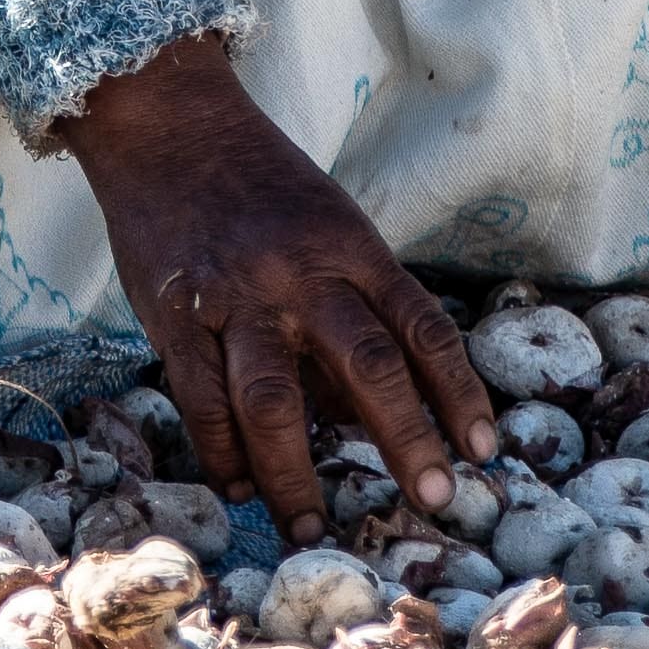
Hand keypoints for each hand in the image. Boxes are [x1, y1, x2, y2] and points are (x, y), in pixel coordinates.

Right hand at [43, 33, 497, 530]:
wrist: (166, 122)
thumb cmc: (261, 187)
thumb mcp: (328, 226)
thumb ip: (354, 309)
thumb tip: (367, 417)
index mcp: (349, 246)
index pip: (422, 327)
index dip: (459, 392)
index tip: (482, 452)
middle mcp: (299, 271)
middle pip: (367, 365)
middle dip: (406, 441)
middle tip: (433, 502)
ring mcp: (233, 293)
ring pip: (273, 399)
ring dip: (295, 473)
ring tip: (308, 526)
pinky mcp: (173, 310)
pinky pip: (200, 397)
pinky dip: (221, 450)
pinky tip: (239, 484)